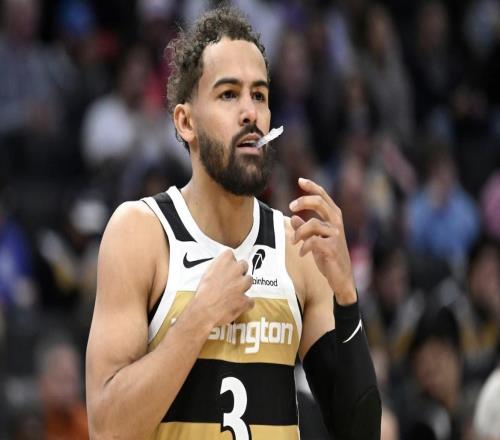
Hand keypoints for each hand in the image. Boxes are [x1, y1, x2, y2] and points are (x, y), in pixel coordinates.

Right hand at [195, 249, 253, 325]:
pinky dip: (245, 303)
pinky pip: (250, 300)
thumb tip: (221, 267)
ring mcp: (242, 284)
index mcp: (224, 261)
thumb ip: (217, 267)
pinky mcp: (246, 299)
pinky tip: (237, 305)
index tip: (227, 267)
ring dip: (244, 286)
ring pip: (249, 280)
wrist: (204, 311)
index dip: (229, 262)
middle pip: (244, 265)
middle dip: (239, 272)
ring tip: (234, 292)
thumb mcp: (206, 274)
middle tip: (231, 280)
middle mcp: (236, 269)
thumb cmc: (202, 294)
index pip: (231, 254)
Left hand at [289, 178, 355, 304]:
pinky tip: (302, 253)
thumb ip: (305, 228)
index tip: (300, 180)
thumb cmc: (328, 257)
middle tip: (291, 206)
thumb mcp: (315, 240)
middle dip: (303, 201)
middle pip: (319, 202)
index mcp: (333, 217)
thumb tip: (293, 218)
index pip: (323, 196)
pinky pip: (312, 241)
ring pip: (312, 224)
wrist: (341, 278)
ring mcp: (335, 235)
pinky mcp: (332, 247)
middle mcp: (336, 223)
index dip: (311, 186)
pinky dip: (304, 247)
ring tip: (295, 243)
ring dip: (299, 233)